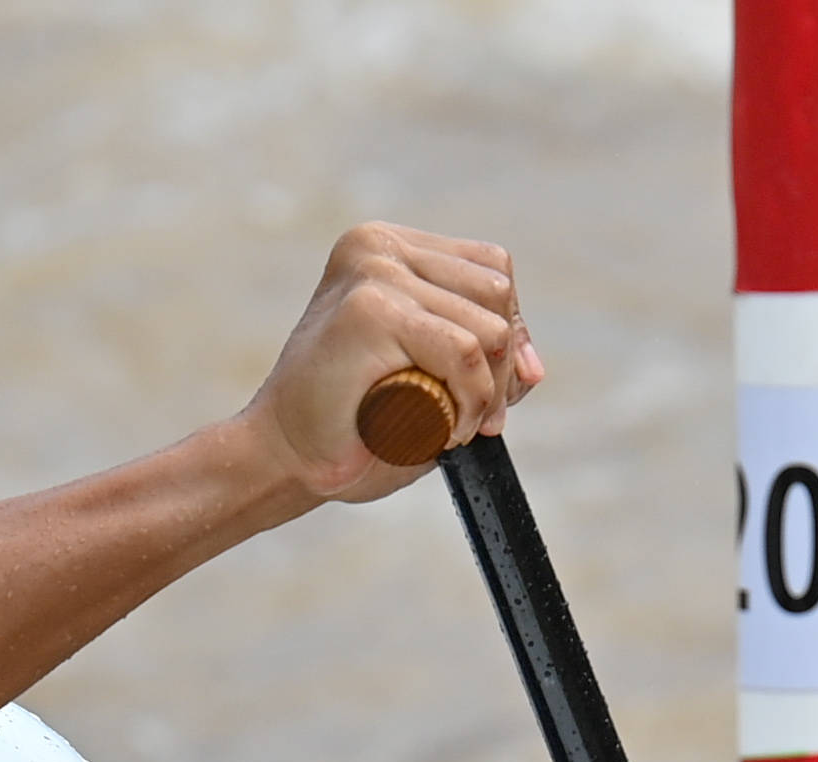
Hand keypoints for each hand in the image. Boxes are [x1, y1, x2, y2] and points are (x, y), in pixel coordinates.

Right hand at [235, 222, 548, 503]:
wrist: (282, 459)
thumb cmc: (348, 426)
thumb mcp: (427, 382)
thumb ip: (481, 363)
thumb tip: (535, 368)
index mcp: (386, 245)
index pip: (491, 267)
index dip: (509, 330)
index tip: (496, 389)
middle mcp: (378, 246)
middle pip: (498, 291)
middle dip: (503, 365)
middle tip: (479, 421)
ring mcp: (372, 272)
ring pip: (487, 327)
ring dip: (486, 393)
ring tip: (455, 430)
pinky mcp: (369, 311)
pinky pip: (462, 352)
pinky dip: (470, 401)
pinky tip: (447, 432)